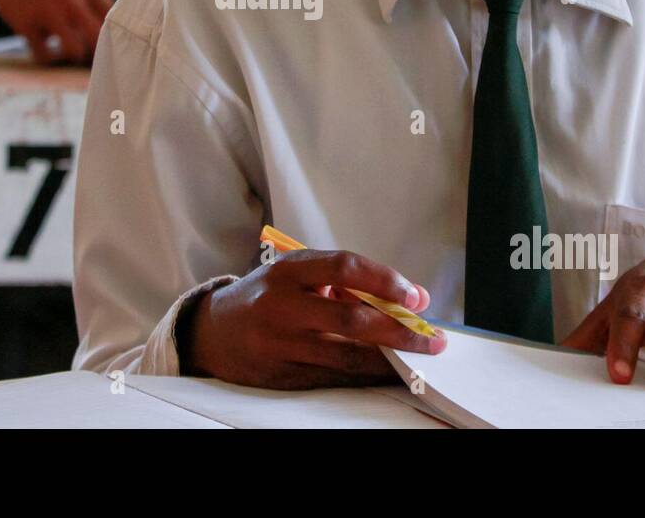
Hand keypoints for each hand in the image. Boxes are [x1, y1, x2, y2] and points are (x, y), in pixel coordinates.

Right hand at [0, 0, 113, 64]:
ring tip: (67, 52)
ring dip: (73, 57)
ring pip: (75, 50)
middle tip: (94, 58)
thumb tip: (117, 44)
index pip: (117, 20)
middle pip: (99, 38)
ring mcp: (48, 11)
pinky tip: (44, 49)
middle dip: (99, 53)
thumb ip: (97, 8)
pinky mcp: (26, 24)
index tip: (116, 49)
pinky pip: (45, 56)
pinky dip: (47, 58)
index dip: (118, 39)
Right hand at [179, 249, 444, 389]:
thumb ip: (345, 281)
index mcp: (287, 271)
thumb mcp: (296, 276)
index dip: (384, 280)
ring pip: (346, 356)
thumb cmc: (266, 297)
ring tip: (419, 358)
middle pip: (350, 319)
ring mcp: (279, 344)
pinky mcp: (280, 374)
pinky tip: (388, 372)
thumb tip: (409, 299)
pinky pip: (333, 377)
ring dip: (389, 359)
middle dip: (398, 330)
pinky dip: (365, 376)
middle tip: (432, 338)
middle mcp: (281, 306)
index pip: (343, 267)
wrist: (212, 332)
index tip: (415, 296)